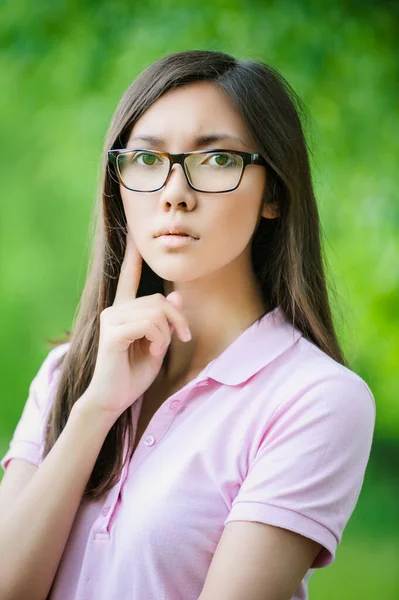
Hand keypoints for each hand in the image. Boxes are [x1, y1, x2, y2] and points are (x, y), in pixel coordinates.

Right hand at [79, 229, 190, 419]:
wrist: (113, 400)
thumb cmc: (133, 374)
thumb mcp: (158, 344)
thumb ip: (165, 321)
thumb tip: (177, 297)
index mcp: (124, 310)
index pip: (128, 277)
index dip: (133, 255)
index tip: (134, 232)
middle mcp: (115, 310)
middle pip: (158, 299)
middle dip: (178, 320)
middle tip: (183, 338)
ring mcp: (111, 319)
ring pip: (156, 312)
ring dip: (167, 334)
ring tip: (158, 351)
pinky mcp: (113, 332)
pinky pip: (150, 325)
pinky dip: (158, 340)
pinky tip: (150, 353)